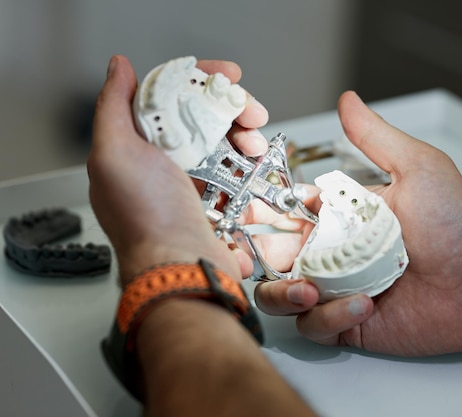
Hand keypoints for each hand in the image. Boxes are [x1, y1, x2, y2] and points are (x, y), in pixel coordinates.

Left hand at [88, 55, 268, 283]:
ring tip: (257, 148)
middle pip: (204, 118)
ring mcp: (192, 184)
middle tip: (253, 113)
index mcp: (138, 146)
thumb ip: (112, 106)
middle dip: (233, 110)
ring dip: (247, 138)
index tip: (228, 76)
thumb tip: (119, 67)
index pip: (170, 97)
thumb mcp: (115, 155)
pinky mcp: (216, 203)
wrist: (179, 266)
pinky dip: (252, 167)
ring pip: (225, 144)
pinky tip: (258, 166)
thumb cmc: (144, 218)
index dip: (200, 81)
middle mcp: (163, 163)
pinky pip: (238, 175)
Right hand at [253, 91, 461, 355]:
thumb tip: (349, 101)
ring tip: (309, 290)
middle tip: (269, 255)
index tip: (252, 209)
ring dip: (283, 293)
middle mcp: (330, 252)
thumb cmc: (455, 226)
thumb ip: (376, 137)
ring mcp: (335, 289)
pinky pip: (313, 325)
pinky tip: (364, 305)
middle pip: (270, 254)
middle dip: (255, 255)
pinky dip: (329, 317)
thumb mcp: (417, 168)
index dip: (261, 209)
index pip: (283, 210)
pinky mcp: (345, 322)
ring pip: (278, 294)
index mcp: (338, 216)